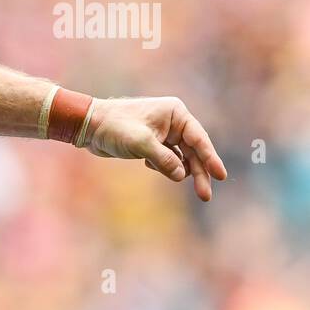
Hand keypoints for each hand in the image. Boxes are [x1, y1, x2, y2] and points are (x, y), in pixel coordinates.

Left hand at [81, 96, 227, 200]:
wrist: (88, 126)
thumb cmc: (113, 127)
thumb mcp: (140, 143)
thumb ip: (164, 159)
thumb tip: (182, 175)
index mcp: (175, 113)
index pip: (198, 139)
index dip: (211, 158)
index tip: (221, 176)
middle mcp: (172, 122)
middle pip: (193, 151)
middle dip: (199, 173)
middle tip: (206, 195)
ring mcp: (163, 133)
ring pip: (181, 158)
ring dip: (181, 172)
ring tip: (188, 188)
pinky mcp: (152, 144)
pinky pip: (166, 160)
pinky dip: (162, 167)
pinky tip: (147, 164)